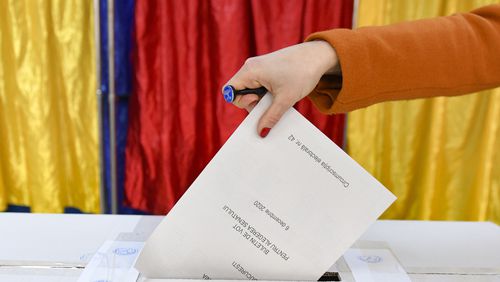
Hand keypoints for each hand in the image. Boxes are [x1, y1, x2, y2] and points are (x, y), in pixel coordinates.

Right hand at [223, 40, 338, 136]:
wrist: (318, 56)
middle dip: (254, 103)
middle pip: (240, 92)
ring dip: (262, 100)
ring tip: (279, 99)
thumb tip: (260, 132)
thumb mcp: (285, 100)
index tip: (258, 101)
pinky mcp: (267, 70)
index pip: (230, 90)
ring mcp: (259, 68)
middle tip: (272, 104)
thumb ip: (270, 117)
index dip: (241, 101)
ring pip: (251, 90)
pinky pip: (259, 86)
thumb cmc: (301, 72)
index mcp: (250, 70)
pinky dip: (267, 94)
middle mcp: (251, 67)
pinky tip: (280, 96)